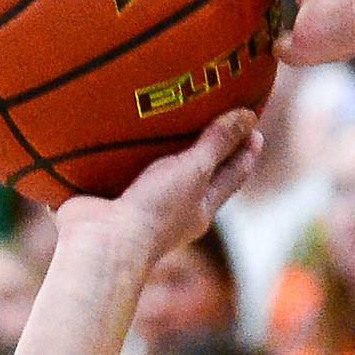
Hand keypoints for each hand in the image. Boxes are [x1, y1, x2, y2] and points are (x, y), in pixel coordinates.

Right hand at [55, 106, 262, 267]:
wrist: (101, 241)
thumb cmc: (155, 210)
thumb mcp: (193, 171)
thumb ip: (217, 143)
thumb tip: (249, 116)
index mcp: (201, 209)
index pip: (233, 175)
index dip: (246, 150)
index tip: (254, 124)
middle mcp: (176, 210)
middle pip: (200, 174)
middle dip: (209, 147)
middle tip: (216, 114)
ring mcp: (144, 205)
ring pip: (161, 172)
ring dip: (165, 148)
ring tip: (167, 116)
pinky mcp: (113, 198)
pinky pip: (125, 170)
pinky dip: (128, 152)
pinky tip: (120, 131)